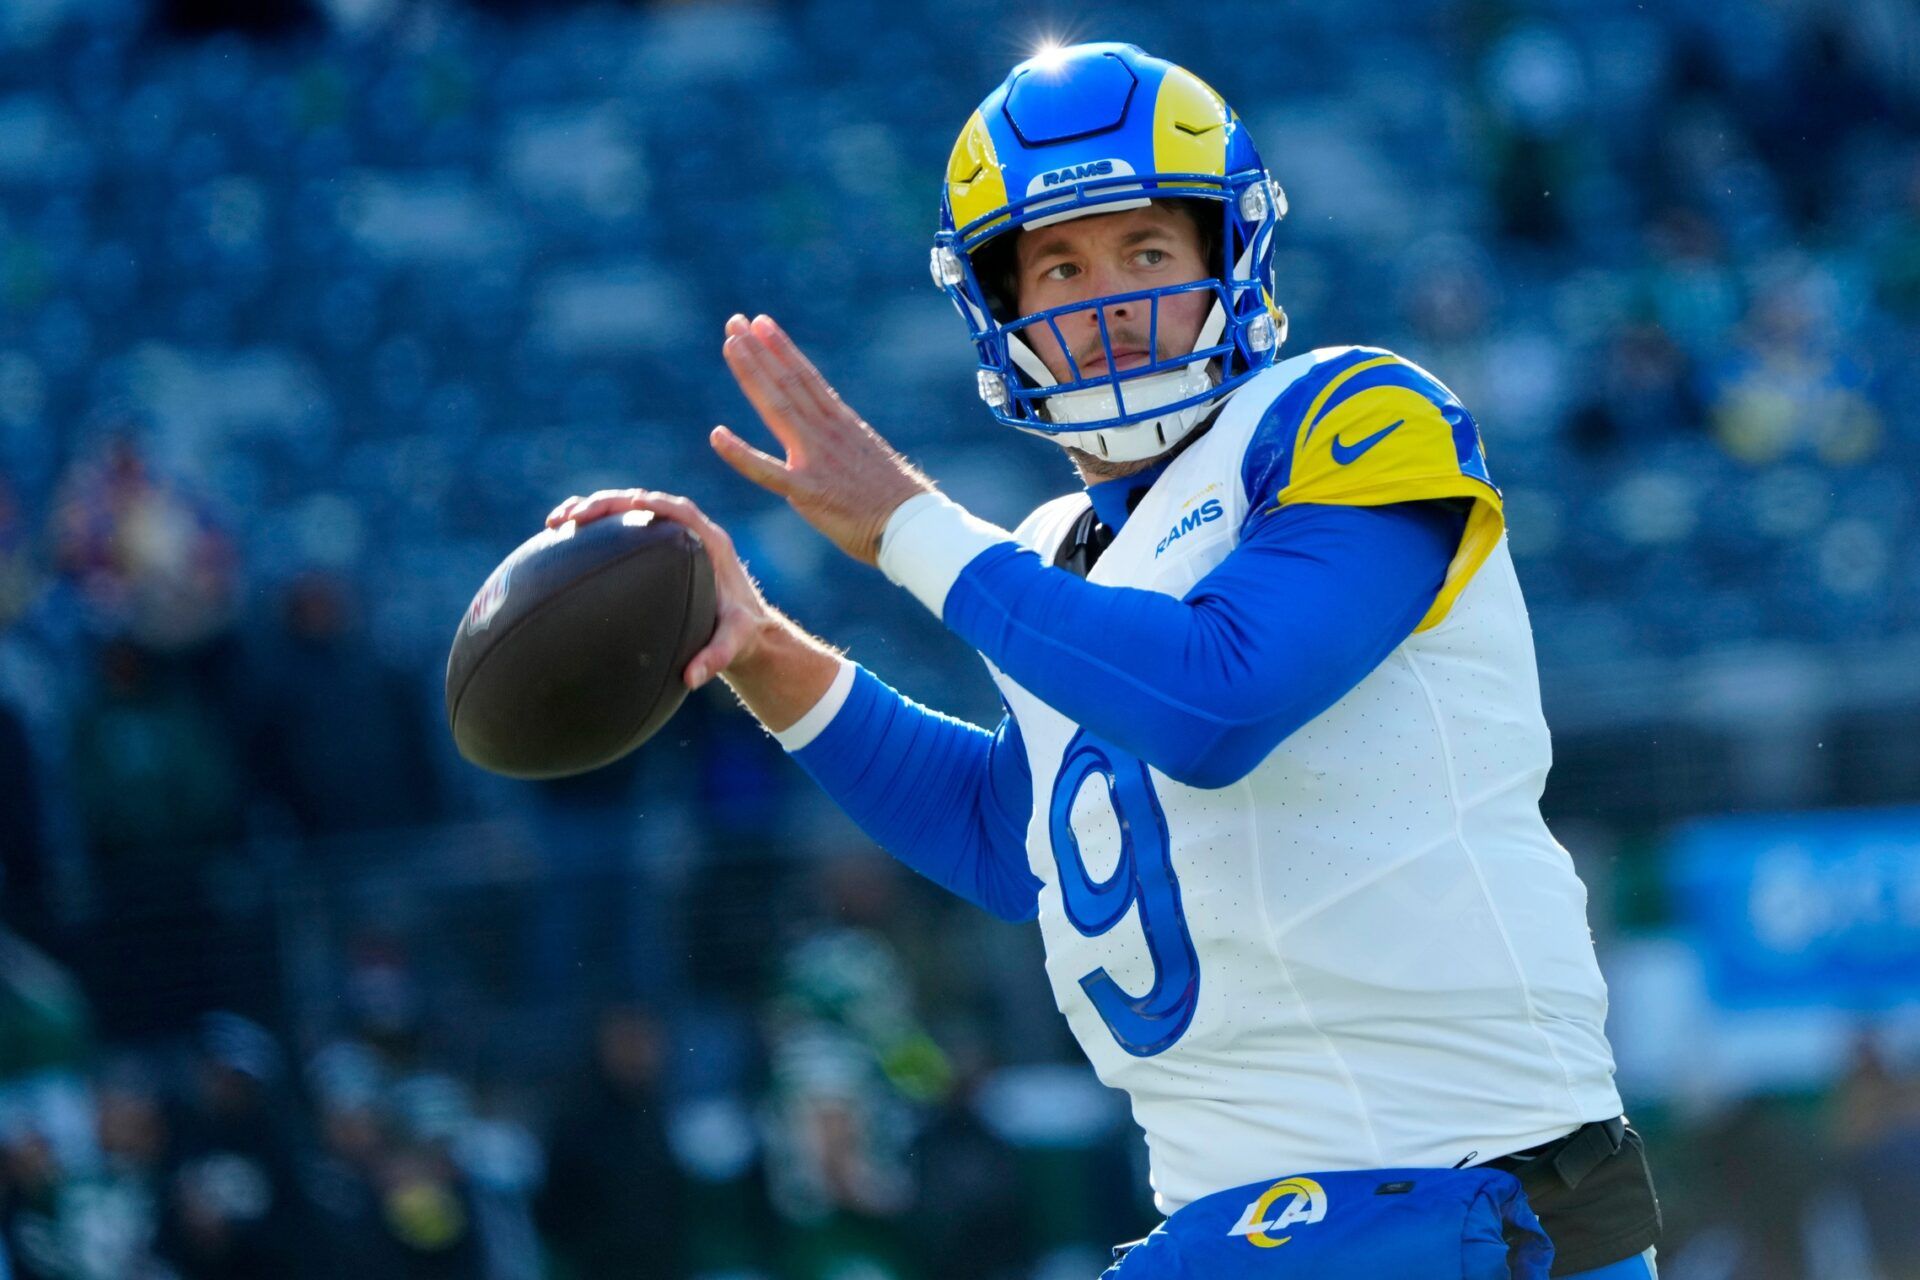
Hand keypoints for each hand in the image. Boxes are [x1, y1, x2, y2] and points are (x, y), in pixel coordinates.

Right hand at [544, 489, 772, 691]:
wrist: (749, 632)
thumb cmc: (743, 635)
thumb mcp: (735, 643)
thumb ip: (717, 657)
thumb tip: (692, 679)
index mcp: (712, 543)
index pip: (679, 512)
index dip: (649, 504)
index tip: (618, 506)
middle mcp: (692, 534)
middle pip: (646, 502)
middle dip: (606, 504)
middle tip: (570, 516)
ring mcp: (674, 538)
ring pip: (631, 510)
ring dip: (595, 510)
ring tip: (557, 521)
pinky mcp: (660, 550)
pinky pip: (626, 528)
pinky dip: (598, 529)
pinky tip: (565, 539)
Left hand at [712, 314, 935, 565]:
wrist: (914, 526)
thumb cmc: (896, 503)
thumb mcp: (870, 460)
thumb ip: (844, 448)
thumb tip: (832, 446)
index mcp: (843, 425)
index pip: (807, 378)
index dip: (782, 349)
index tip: (763, 324)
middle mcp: (828, 433)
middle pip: (788, 382)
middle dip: (759, 350)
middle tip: (735, 321)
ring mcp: (817, 459)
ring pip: (778, 407)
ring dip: (752, 374)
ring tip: (731, 345)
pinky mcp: (808, 491)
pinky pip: (767, 471)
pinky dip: (740, 453)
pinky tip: (717, 435)